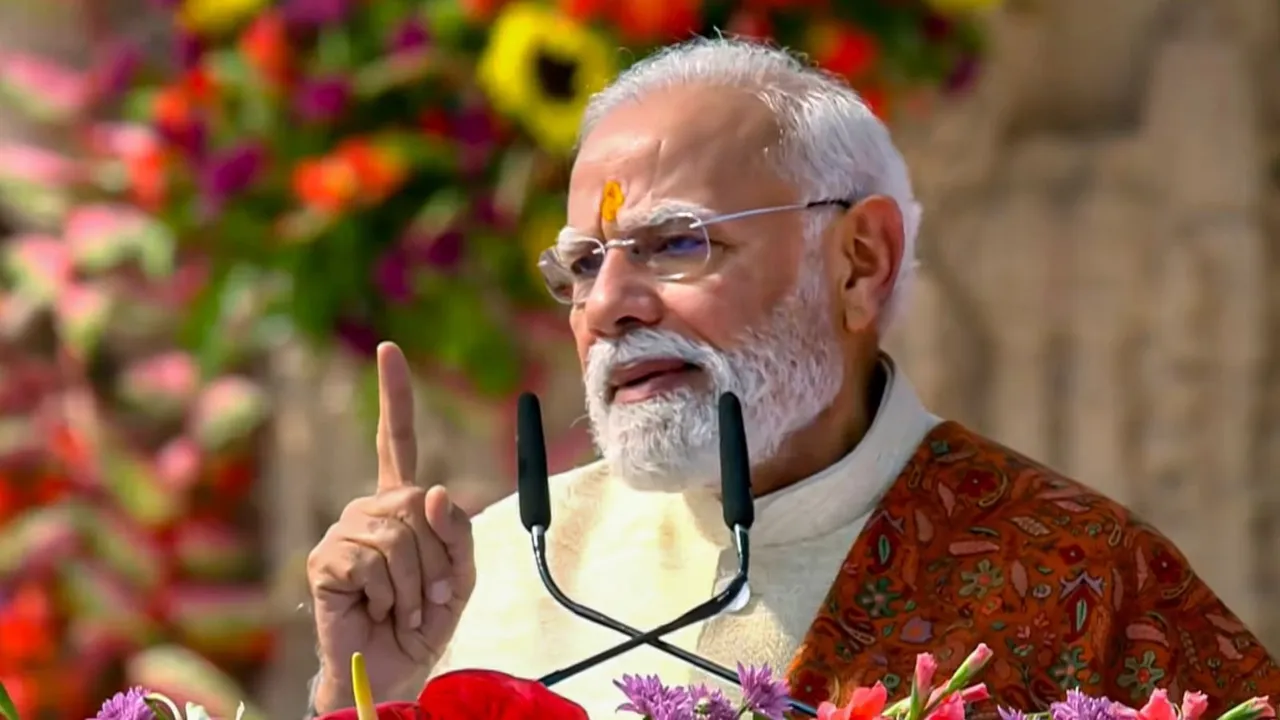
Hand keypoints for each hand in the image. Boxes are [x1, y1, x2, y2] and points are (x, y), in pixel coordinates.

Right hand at [306, 342, 475, 711]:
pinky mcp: (325, 560)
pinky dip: (389, 594)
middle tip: (426, 596)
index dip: (394, 397)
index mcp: (400, 506)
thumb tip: (432, 490)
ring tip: (402, 607)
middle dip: (436, 557)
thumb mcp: (459, 576)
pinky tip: (376, 608)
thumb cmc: (423, 623)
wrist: (391, 672)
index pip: (395, 442)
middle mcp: (368, 510)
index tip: (390, 352)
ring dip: (415, 582)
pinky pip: (373, 560)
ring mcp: (342, 532)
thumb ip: (457, 533)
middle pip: (416, 503)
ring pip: (399, 535)